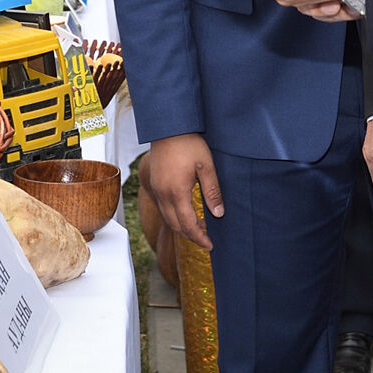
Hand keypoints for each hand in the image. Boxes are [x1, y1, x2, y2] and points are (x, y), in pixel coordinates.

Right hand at [147, 133, 223, 250]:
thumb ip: (212, 191)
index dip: (199, 237)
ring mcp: (156, 189)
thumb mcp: (206, 166)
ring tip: (197, 231)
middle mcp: (163, 194)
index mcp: (177, 192)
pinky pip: (162, 208)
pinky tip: (183, 215)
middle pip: (175, 225)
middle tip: (205, 241)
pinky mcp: (154, 183)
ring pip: (167, 218)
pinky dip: (173, 218)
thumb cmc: (189, 144)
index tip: (210, 244)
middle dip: (190, 236)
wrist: (167, 127)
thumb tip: (218, 214)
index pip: (188, 224)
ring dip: (181, 228)